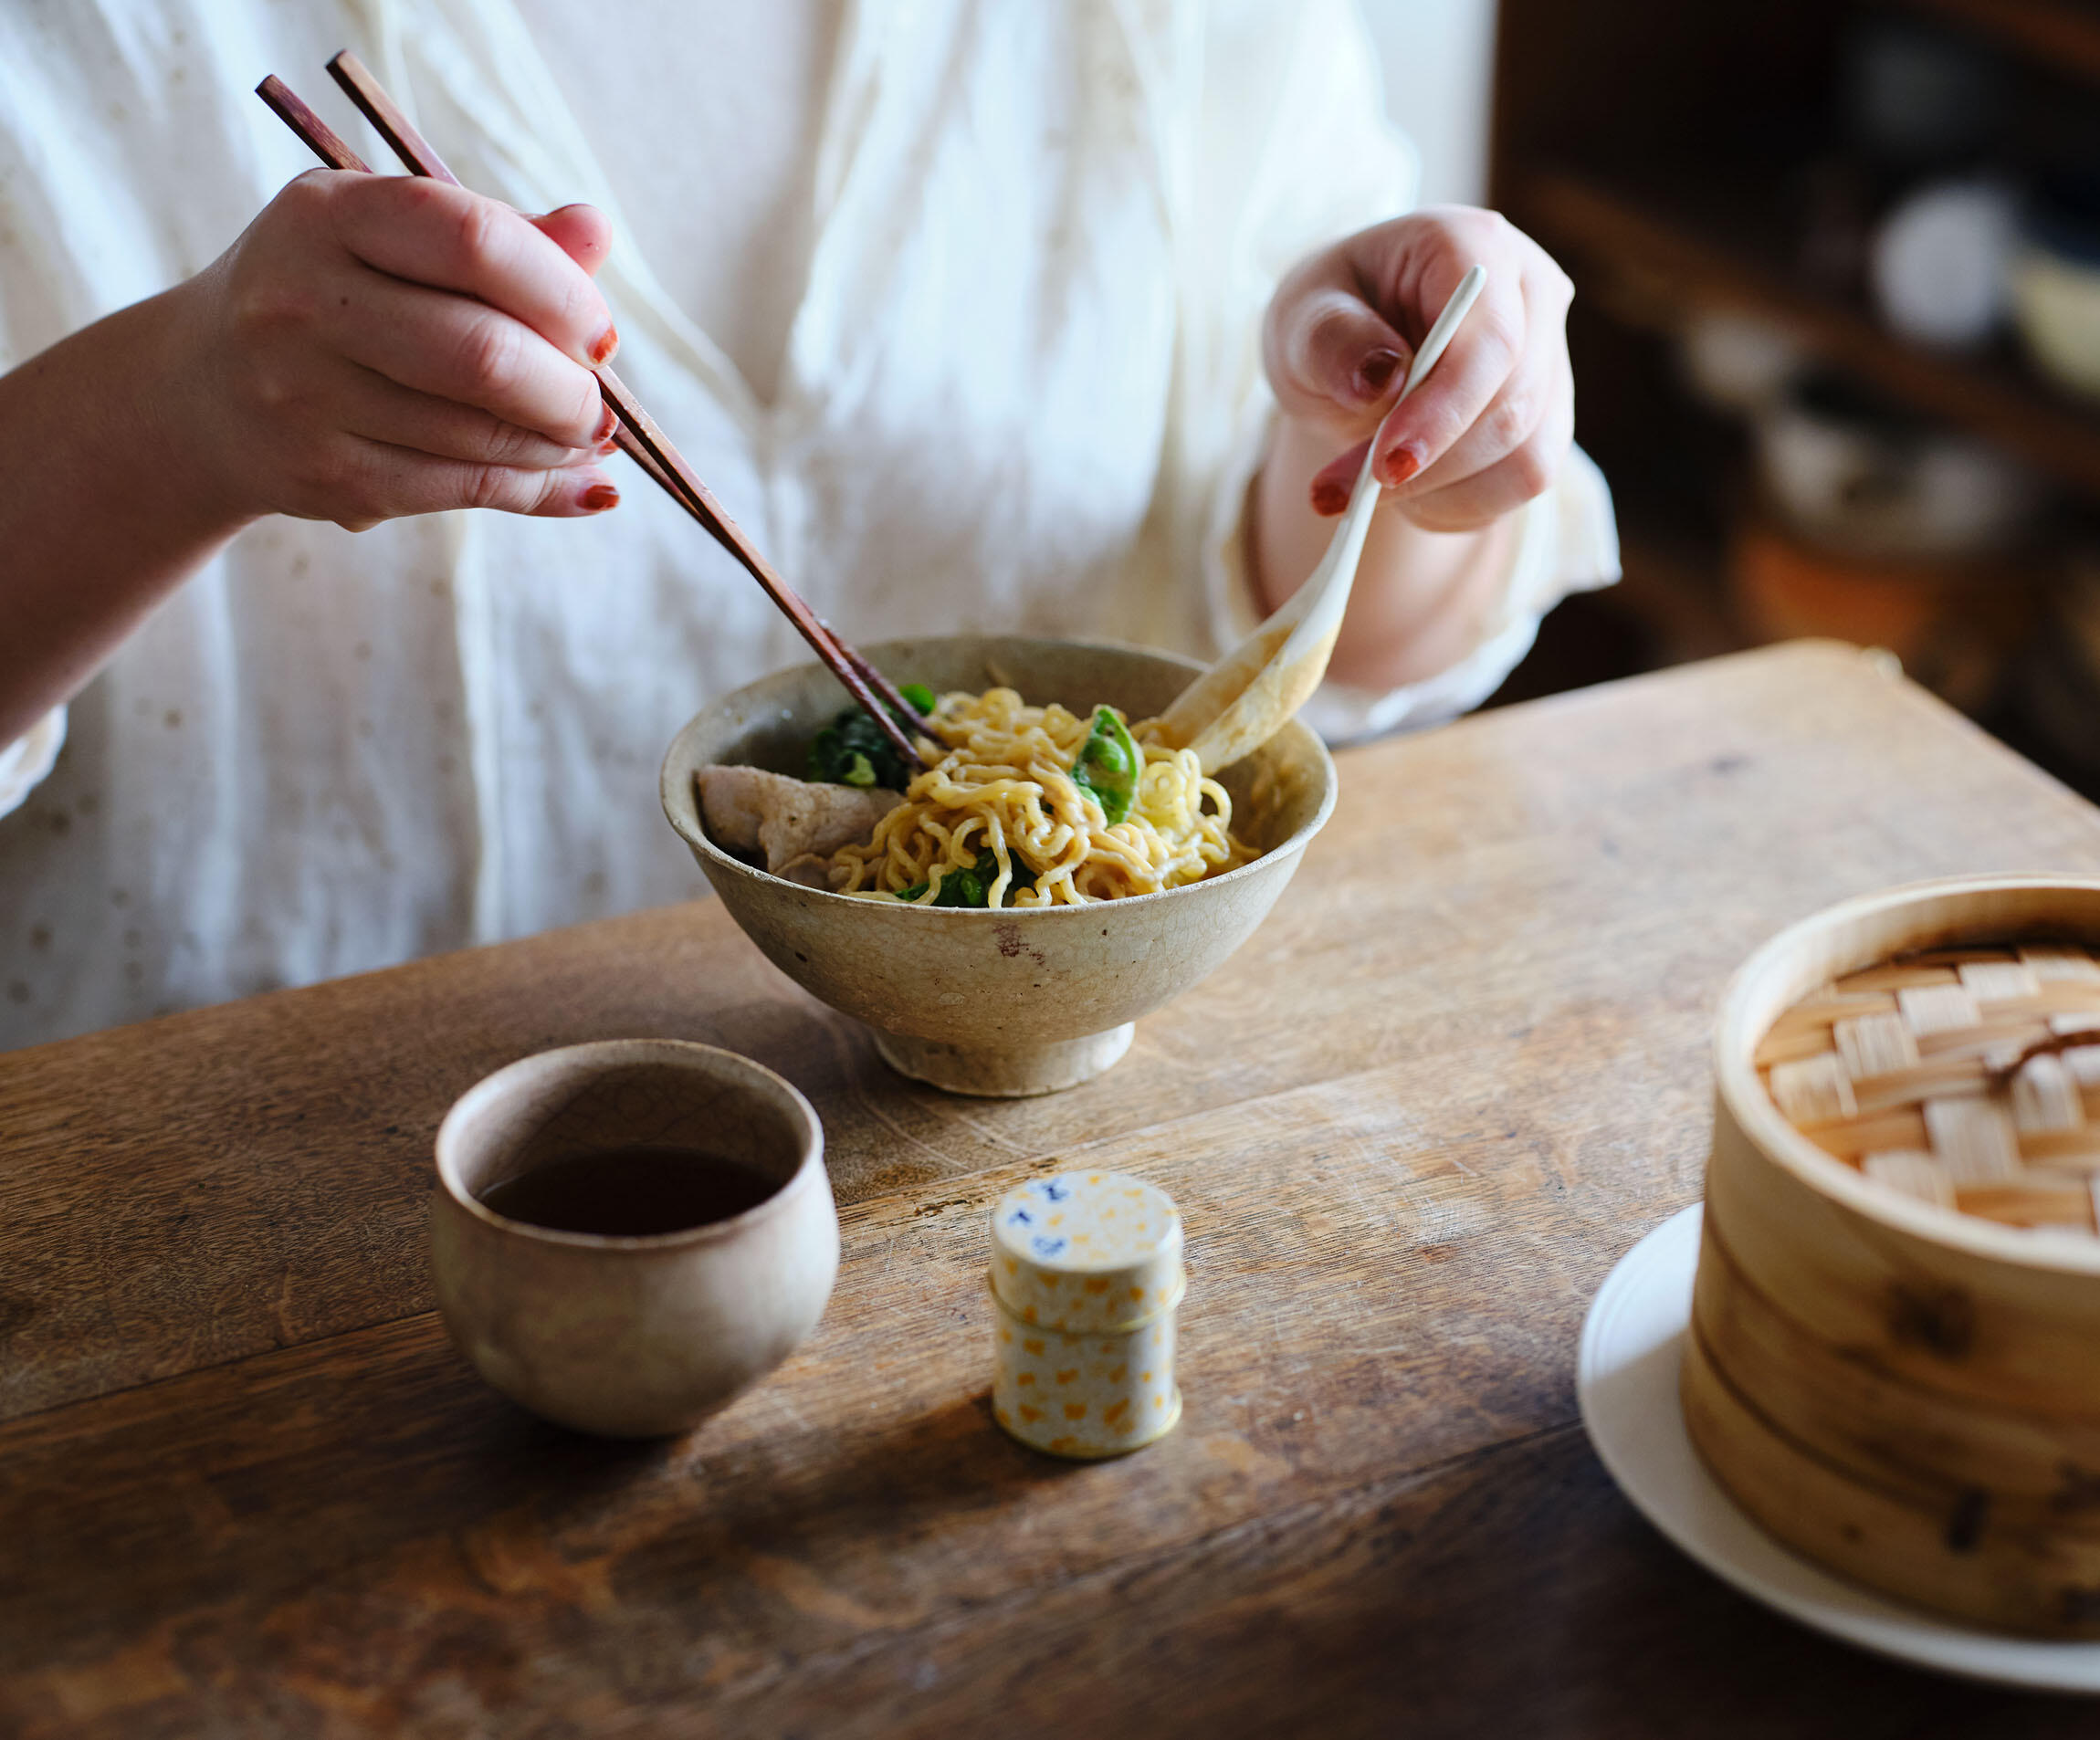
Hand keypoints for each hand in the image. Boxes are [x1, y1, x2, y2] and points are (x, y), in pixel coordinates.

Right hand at [166, 171, 623, 530]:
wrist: (202, 392)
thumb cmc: (333, 297)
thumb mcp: (391, 239)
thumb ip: (498, 236)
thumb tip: (596, 234)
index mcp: (330, 214)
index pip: (474, 240)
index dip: (562, 292)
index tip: (600, 334)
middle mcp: (304, 301)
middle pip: (484, 355)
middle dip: (572, 391)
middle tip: (598, 405)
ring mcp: (306, 396)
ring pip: (480, 435)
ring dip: (559, 445)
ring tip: (584, 436)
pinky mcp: (326, 476)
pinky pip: (462, 489)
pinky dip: (537, 488)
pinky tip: (572, 479)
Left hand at [1262, 206, 1574, 531]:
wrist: (1351, 350)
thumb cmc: (1327, 319)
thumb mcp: (1301, 318)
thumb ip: (1333, 341)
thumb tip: (1383, 377)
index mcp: (1472, 245)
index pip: (1491, 338)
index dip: (1445, 409)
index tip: (1384, 466)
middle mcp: (1530, 292)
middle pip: (1514, 404)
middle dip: (1430, 465)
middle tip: (1342, 495)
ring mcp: (1550, 355)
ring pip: (1528, 454)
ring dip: (1441, 492)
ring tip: (1366, 491)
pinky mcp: (1548, 413)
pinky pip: (1523, 482)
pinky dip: (1458, 505)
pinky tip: (1408, 493)